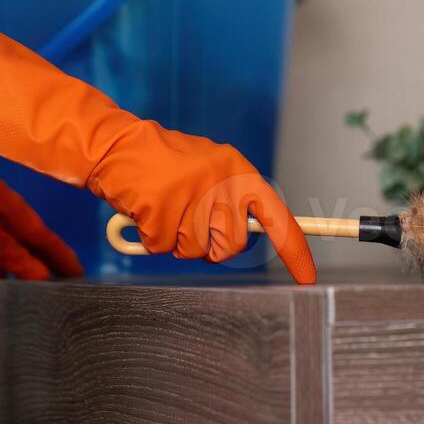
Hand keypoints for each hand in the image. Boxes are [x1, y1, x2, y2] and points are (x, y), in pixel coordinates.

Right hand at [0, 17, 315, 283]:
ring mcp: (191, 194)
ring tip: (163, 210)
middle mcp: (221, 180)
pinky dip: (150, 238)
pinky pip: (163, 247)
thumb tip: (244, 239)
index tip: (310, 278)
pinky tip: (144, 210)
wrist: (114, 145)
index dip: (296, 251)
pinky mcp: (161, 207)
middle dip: (210, 246)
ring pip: (196, 250)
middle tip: (188, 223)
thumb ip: (229, 201)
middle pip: (231, 247)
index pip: (277, 216)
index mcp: (237, 170)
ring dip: (176, 241)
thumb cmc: (162, 164)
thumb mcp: (206, 172)